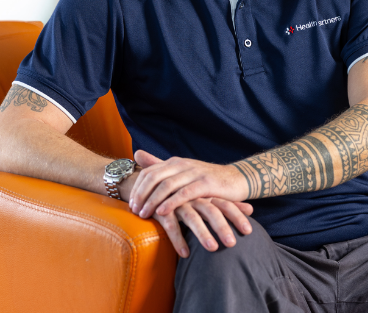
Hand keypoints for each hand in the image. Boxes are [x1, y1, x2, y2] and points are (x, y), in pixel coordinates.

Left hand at [127, 150, 249, 219]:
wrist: (238, 180)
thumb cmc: (207, 180)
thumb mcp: (183, 173)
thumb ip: (160, 165)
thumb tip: (136, 153)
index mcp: (175, 162)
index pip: (149, 172)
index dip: (137, 188)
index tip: (129, 203)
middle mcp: (182, 165)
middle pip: (154, 177)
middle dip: (141, 194)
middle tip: (133, 210)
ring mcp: (194, 173)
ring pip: (166, 185)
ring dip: (152, 201)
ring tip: (143, 214)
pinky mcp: (206, 184)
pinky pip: (184, 193)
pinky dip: (171, 202)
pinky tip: (162, 212)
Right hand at [148, 196, 253, 257]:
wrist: (151, 182)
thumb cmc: (184, 194)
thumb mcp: (206, 197)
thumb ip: (227, 203)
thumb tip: (252, 209)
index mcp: (205, 194)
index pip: (225, 203)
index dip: (237, 215)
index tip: (249, 231)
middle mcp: (193, 197)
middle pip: (211, 211)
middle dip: (222, 227)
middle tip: (232, 244)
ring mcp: (177, 202)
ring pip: (192, 218)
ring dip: (202, 234)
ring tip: (213, 249)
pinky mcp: (161, 209)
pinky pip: (169, 225)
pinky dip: (177, 239)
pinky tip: (185, 254)